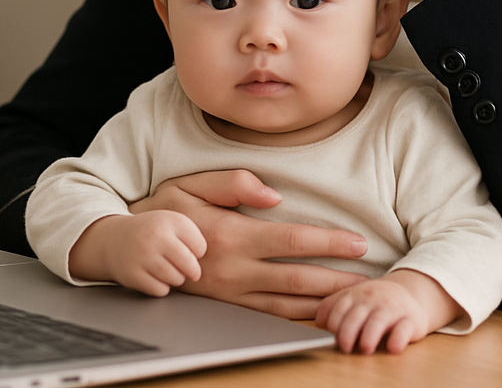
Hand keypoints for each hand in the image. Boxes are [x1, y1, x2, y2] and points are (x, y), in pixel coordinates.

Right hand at [68, 210, 204, 296]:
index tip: (187, 249)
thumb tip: (214, 261)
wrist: (113, 240)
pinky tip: (154, 275)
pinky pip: (161, 291)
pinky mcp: (133, 275)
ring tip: (165, 267)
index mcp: (170, 220)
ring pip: (177, 279)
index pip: (201, 247)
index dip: (197, 252)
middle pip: (191, 266)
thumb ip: (194, 236)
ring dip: (176, 278)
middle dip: (190, 270)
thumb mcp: (173, 222)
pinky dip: (161, 287)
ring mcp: (143, 256)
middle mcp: (156, 236)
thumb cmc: (151, 232)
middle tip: (182, 265)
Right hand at [128, 169, 368, 317]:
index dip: (328, 243)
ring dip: (323, 304)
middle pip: (298, 279)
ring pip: (287, 305)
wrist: (131, 249)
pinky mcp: (226, 307)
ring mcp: (230, 293)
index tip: (357, 243)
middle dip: (337, 279)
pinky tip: (318, 315)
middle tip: (371, 278)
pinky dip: (297, 318)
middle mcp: (234, 269)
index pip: (292, 241)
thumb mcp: (192, 184)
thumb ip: (234, 183)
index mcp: (232, 235)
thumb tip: (273, 194)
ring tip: (353, 300)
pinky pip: (268, 318)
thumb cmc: (164, 210)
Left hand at [315, 270, 460, 353]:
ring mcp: (393, 308)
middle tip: (345, 348)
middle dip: (347, 333)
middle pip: (355, 316)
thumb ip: (334, 306)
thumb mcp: (354, 296)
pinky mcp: (411, 320)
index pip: (339, 308)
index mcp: (356, 293)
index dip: (333, 324)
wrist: (413, 293)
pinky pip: (404, 329)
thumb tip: (319, 323)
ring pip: (378, 322)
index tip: (331, 337)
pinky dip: (398, 339)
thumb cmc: (376, 300)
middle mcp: (373, 299)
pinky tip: (393, 347)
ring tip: (365, 349)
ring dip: (369, 336)